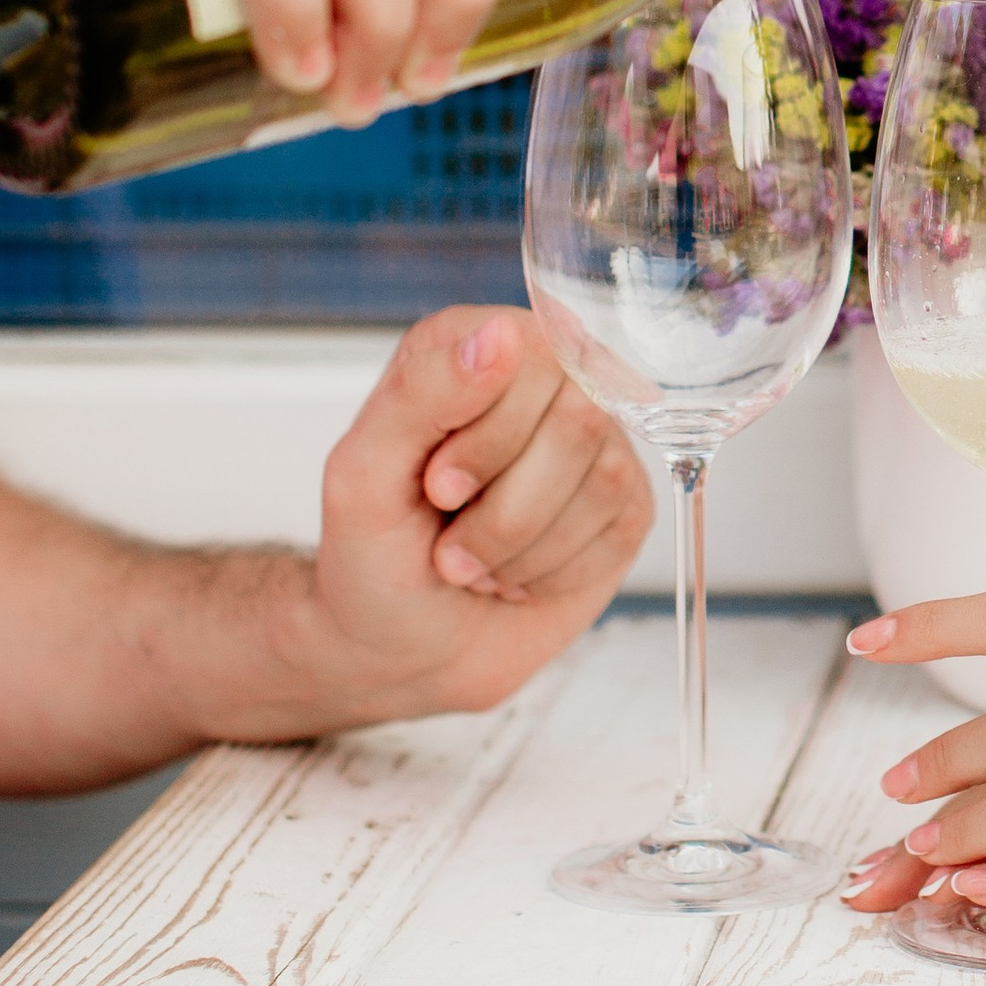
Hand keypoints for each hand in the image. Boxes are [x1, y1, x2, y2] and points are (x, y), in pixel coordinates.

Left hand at [285, 308, 653, 727]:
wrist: (399, 651)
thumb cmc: (371, 560)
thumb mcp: (362, 476)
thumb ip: (420, 393)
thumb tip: (501, 334)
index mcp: (471, 347)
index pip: (534, 358)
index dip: (489, 439)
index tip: (437, 489)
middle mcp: (543, 384)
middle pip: (580, 420)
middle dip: (504, 508)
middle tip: (450, 537)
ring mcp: (594, 444)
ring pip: (604, 480)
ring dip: (521, 549)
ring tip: (475, 560)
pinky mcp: (624, 506)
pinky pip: (620, 530)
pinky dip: (554, 573)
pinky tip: (517, 574)